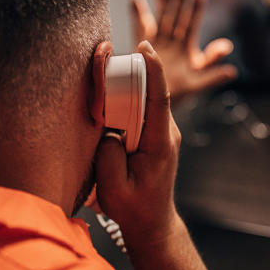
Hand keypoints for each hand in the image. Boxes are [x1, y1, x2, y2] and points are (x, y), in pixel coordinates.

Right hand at [94, 41, 182, 244]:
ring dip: (127, 85)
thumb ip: (109, 155)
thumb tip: (107, 130)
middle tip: (107, 56)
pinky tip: (108, 100)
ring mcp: (162, 133)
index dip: (153, 70)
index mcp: (159, 143)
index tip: (145, 47)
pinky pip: (141, 110)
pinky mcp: (153, 135)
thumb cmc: (134, 208)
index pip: (159, 99)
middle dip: (133, 70)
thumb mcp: (114, 187)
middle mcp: (166, 133)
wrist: (152, 223)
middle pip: (151, 92)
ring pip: (145, 99)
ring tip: (104, 78)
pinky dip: (126, 100)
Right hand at [131, 0, 236, 102]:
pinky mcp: (141, 44)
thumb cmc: (180, 91)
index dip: (197, 7)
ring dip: (161, 2)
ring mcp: (157, 40)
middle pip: (176, 15)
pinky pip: (139, 26)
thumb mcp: (198, 83)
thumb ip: (213, 75)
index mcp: (187, 45)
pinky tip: (136, 0)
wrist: (155, 100)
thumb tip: (233, 71)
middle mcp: (172, 39)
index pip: (193, 22)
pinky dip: (137, 13)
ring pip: (160, 17)